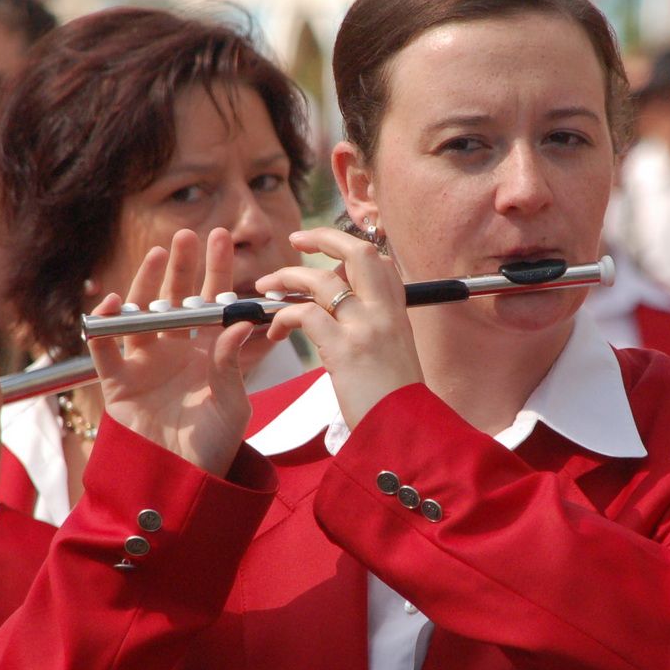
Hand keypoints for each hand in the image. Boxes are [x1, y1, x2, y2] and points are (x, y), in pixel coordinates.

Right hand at [89, 227, 252, 477]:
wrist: (179, 484)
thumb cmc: (214, 446)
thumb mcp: (232, 403)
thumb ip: (232, 364)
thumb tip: (237, 323)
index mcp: (209, 354)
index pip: (214, 303)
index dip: (217, 270)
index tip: (222, 237)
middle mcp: (176, 352)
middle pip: (176, 300)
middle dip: (182, 267)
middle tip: (187, 235)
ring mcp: (145, 365)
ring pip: (142, 315)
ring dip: (145, 284)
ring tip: (156, 254)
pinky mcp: (117, 383)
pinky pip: (105, 349)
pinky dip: (105, 325)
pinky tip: (114, 302)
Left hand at [257, 227, 423, 428]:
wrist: (404, 433)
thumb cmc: (394, 402)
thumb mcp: (395, 355)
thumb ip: (375, 329)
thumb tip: (344, 315)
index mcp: (398, 313)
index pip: (380, 261)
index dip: (351, 251)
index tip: (330, 257)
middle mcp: (385, 312)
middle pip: (357, 252)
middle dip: (323, 237)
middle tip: (296, 239)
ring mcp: (365, 327)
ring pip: (321, 280)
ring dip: (286, 278)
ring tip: (266, 289)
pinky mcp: (344, 349)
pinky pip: (304, 315)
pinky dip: (283, 317)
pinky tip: (275, 332)